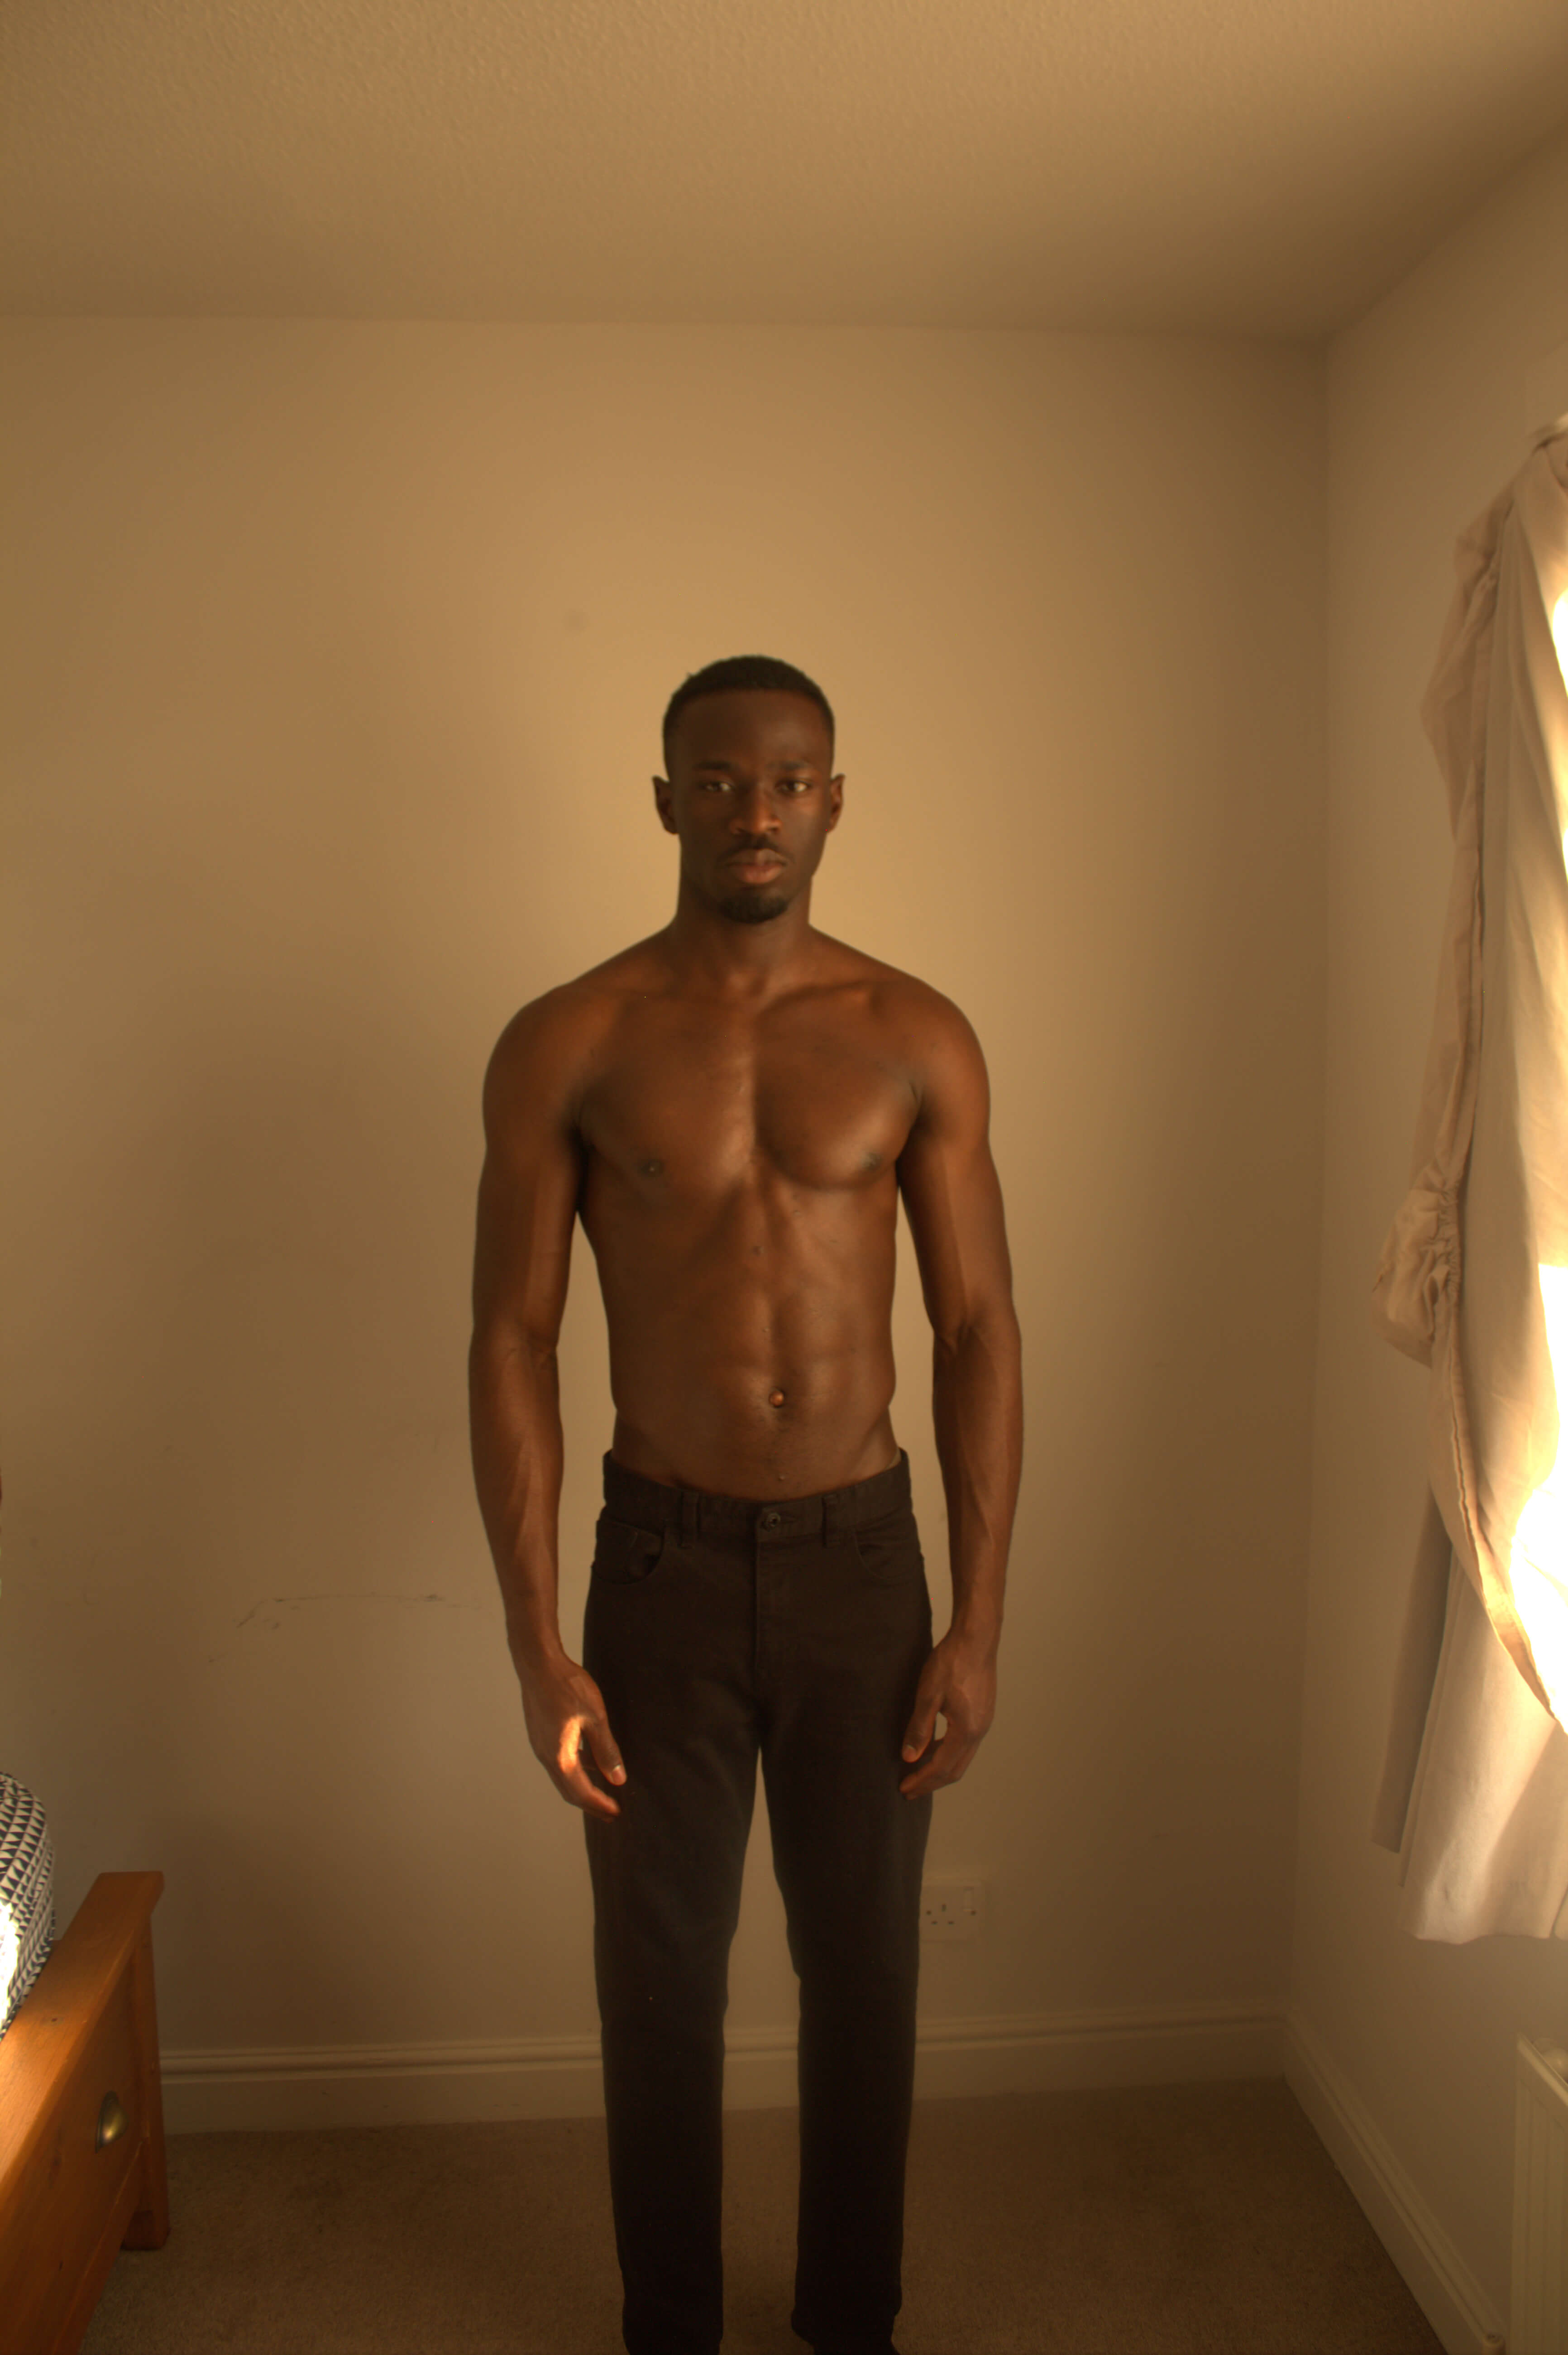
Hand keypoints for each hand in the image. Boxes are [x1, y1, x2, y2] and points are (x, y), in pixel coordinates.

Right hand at [515, 1645, 626, 1819]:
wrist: (538, 1664)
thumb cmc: (567, 1687)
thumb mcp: (595, 1718)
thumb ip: (606, 1750)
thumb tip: (617, 1779)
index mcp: (559, 1757)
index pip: (581, 1793)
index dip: (599, 1806)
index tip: (616, 1814)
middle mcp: (546, 1756)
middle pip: (569, 1790)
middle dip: (590, 1803)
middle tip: (610, 1812)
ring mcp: (540, 1745)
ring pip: (562, 1777)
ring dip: (582, 1787)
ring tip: (602, 1791)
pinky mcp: (540, 1734)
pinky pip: (558, 1762)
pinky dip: (574, 1771)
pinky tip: (589, 1762)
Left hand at [898, 1628, 996, 1797]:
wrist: (977, 1638)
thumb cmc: (951, 1662)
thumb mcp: (928, 1695)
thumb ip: (919, 1728)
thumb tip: (909, 1758)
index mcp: (966, 1731)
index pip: (941, 1767)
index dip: (921, 1780)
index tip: (903, 1790)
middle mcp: (979, 1731)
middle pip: (955, 1769)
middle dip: (931, 1782)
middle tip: (909, 1790)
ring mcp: (984, 1722)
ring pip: (961, 1758)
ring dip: (940, 1768)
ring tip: (918, 1771)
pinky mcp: (983, 1712)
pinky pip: (965, 1744)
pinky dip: (948, 1752)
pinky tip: (933, 1746)